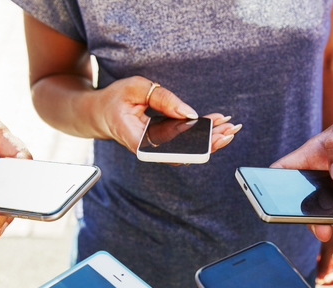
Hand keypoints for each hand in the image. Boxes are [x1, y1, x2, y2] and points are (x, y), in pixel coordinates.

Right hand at [94, 76, 241, 154]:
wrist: (101, 114)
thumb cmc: (116, 99)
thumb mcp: (136, 88)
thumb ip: (163, 98)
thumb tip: (190, 113)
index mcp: (136, 139)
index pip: (167, 149)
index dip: (190, 147)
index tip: (209, 137)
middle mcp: (148, 150)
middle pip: (183, 154)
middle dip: (209, 143)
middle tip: (230, 131)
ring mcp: (156, 150)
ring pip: (187, 151)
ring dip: (210, 140)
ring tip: (231, 128)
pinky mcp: (163, 145)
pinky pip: (185, 144)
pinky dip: (202, 135)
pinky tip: (219, 125)